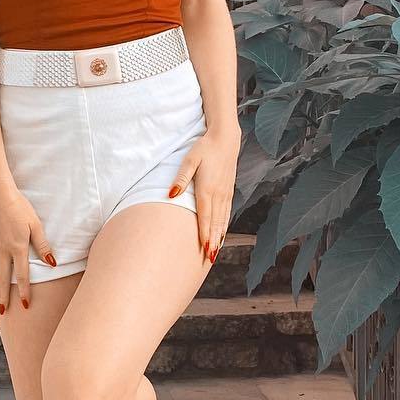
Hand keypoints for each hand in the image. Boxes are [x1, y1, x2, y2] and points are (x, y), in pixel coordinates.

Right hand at [0, 184, 56, 314]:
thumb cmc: (20, 207)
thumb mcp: (35, 225)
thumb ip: (43, 245)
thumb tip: (52, 263)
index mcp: (18, 248)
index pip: (22, 275)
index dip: (24, 292)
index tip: (25, 305)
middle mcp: (4, 251)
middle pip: (5, 279)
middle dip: (5, 297)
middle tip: (5, 312)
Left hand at [168, 126, 240, 263]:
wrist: (225, 139)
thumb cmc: (203, 148)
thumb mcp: (189, 160)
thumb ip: (180, 179)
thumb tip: (171, 195)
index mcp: (206, 189)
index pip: (205, 217)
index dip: (205, 234)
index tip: (204, 249)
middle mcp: (218, 194)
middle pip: (215, 223)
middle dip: (213, 242)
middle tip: (209, 259)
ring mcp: (225, 193)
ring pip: (223, 220)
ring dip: (219, 237)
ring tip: (216, 252)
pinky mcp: (229, 191)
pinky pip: (227, 213)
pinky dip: (224, 226)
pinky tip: (222, 234)